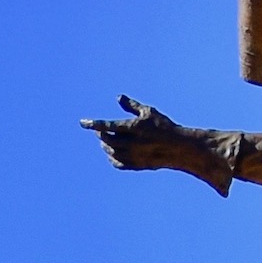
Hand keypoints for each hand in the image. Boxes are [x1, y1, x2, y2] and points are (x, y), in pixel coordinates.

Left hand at [83, 97, 236, 191]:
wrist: (178, 148)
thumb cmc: (164, 126)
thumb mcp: (149, 112)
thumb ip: (132, 105)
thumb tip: (118, 97)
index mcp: (133, 127)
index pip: (106, 125)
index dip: (93, 124)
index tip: (82, 122)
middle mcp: (131, 143)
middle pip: (106, 139)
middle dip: (100, 134)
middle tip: (98, 130)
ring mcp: (133, 155)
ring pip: (111, 152)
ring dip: (105, 146)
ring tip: (104, 141)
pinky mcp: (136, 165)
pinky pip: (118, 163)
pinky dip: (112, 157)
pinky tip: (111, 152)